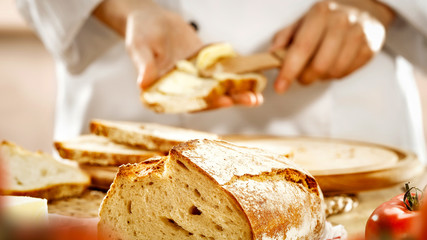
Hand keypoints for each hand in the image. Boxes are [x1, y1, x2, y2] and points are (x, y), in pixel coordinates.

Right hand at [95, 0, 261, 108]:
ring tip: (258, 94)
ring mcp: (195, 77)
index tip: (225, 102)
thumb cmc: (139, 32)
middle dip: (231, 99)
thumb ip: (144, 65)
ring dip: (238, 90)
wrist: (149, 18)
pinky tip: (254, 73)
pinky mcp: (204, 64)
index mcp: (165, 91)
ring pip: (219, 87)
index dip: (207, 104)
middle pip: (209, 97)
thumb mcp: (139, 47)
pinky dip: (237, 72)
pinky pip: (222, 69)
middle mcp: (183, 87)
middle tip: (252, 99)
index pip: (188, 102)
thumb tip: (143, 83)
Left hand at [271, 0, 394, 92]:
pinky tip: (333, 64)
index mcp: (320, 13)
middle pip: (319, 64)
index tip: (280, 86)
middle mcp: (342, 21)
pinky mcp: (370, 47)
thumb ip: (284, 38)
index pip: (302, 47)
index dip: (289, 70)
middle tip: (300, 77)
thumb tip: (272, 54)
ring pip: (334, 71)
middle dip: (305, 77)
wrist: (362, 10)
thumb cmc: (324, 20)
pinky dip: (335, 75)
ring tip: (317, 68)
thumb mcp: (301, 22)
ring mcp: (359, 34)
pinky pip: (347, 73)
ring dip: (321, 77)